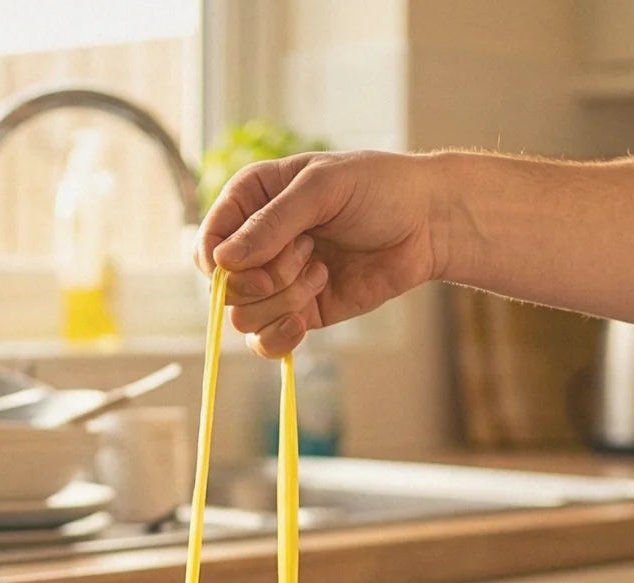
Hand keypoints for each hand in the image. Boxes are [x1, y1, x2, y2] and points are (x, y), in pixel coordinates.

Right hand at [194, 151, 446, 356]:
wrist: (426, 223)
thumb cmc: (377, 188)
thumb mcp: (322, 190)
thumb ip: (271, 225)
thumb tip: (223, 261)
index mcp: (251, 201)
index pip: (208, 243)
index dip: (220, 262)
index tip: (249, 262)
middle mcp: (257, 244)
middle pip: (226, 287)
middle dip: (265, 278)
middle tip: (308, 253)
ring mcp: (277, 283)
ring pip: (245, 318)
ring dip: (284, 300)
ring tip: (322, 272)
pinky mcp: (299, 314)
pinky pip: (266, 343)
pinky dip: (280, 339)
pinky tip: (304, 322)